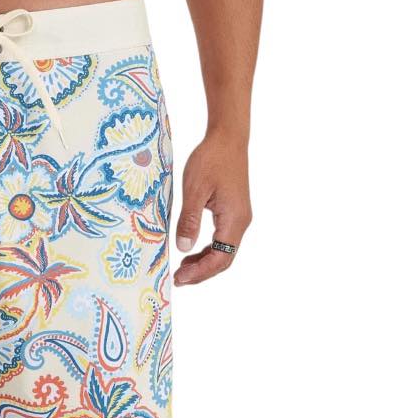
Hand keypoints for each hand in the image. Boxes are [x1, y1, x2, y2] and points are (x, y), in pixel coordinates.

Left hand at [173, 130, 251, 285]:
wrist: (227, 137)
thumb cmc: (211, 159)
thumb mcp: (195, 190)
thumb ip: (189, 220)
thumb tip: (183, 248)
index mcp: (234, 219)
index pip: (220, 258)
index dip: (200, 272)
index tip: (180, 278)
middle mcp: (240, 222)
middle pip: (223, 259)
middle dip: (201, 273)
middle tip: (178, 279)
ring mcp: (238, 218)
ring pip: (223, 251)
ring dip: (203, 263)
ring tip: (182, 269)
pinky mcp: (233, 213)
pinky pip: (221, 240)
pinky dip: (206, 251)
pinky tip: (190, 252)